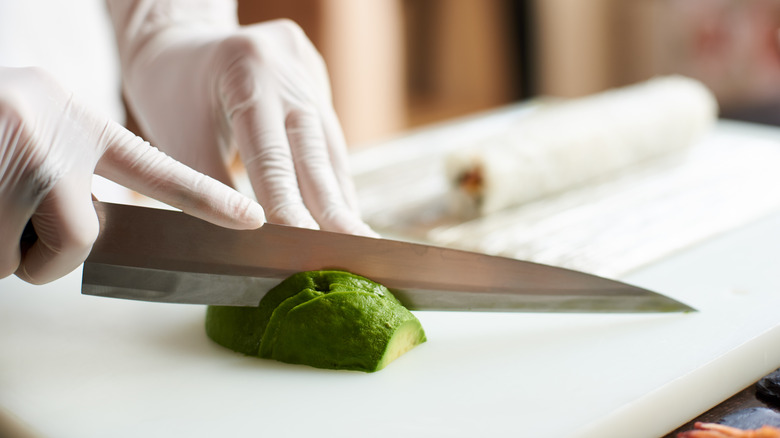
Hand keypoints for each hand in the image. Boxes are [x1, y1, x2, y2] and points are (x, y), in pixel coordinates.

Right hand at [0, 66, 263, 283]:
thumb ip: (66, 170)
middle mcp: (52, 138)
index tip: (254, 220)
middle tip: (6, 213)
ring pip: (26, 261)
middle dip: (45, 251)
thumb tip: (88, 230)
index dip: (206, 198)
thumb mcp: (27, 128)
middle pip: (82, 239)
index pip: (156, 167)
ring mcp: (13, 165)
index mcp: (75, 121)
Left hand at [108, 1, 373, 235]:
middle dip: (333, 208)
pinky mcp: (318, 81)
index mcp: (245, 71)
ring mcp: (308, 71)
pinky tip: (343, 211)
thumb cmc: (169, 94)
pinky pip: (329, 139)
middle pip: (314, 152)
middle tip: (354, 250)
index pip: (271, 154)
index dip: (289, 204)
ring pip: (330, 148)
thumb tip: (250, 243)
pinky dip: (333, 178)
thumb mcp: (179, 141)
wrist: (178, 43)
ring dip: (340, 198)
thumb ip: (214, 191)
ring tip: (356, 240)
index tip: (304, 245)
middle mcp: (287, 66)